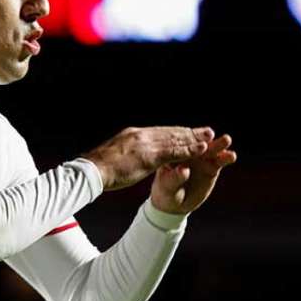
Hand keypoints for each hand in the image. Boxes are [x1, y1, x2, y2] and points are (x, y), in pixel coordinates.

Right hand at [82, 126, 214, 190]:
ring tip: (209, 136)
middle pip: (169, 132)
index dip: (174, 132)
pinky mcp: (150, 156)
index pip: (157, 132)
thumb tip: (124, 155)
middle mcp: (140, 135)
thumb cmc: (98, 168)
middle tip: (205, 130)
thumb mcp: (112, 155)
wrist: (91, 170)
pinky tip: (202, 149)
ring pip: (175, 139)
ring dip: (194, 138)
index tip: (186, 131)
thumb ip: (123, 152)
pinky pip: (175, 152)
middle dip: (188, 132)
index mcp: (131, 134)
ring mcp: (146, 144)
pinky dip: (190, 149)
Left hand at [150, 133, 236, 214]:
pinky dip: (225, 157)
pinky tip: (231, 155)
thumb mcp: (168, 186)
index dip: (187, 143)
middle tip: (211, 133)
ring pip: (211, 149)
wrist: (176, 203)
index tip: (193, 141)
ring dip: (218, 144)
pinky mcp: (211, 166)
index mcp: (173, 153)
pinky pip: (219, 160)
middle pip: (197, 143)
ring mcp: (201, 158)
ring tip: (226, 139)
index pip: (180, 146)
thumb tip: (184, 170)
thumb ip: (175, 178)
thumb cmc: (166, 192)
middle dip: (204, 137)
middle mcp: (188, 152)